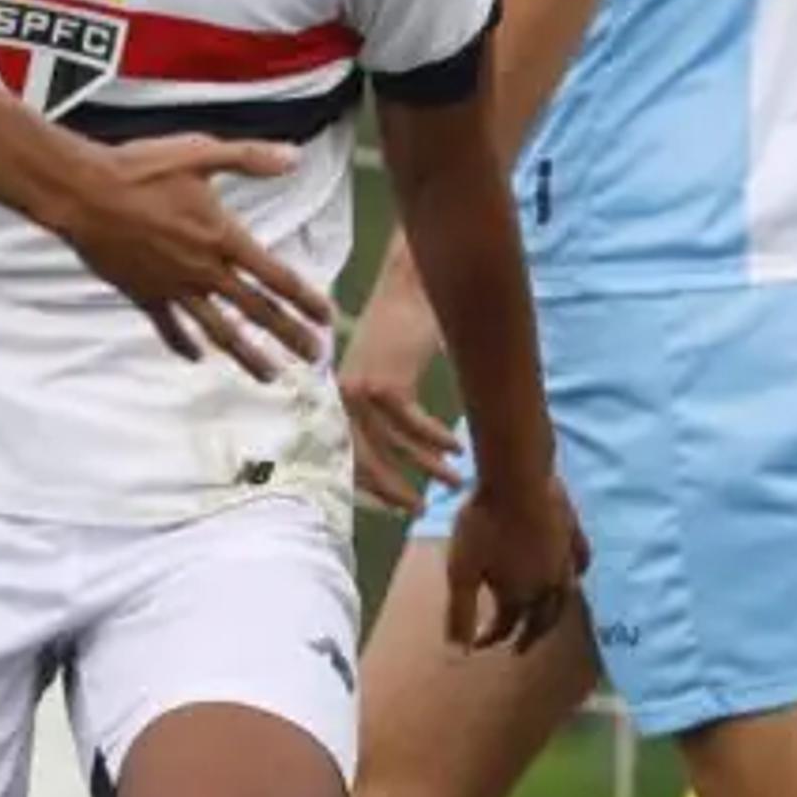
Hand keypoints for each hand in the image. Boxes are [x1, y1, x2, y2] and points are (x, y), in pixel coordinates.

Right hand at [54, 135, 331, 377]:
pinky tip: (196, 358)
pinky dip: (183, 345)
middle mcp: (203, 270)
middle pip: (256, 313)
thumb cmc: (140, 169)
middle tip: (315, 359)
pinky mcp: (144, 294)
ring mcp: (173, 287)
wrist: (84, 193)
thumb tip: (294, 157)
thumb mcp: (200, 153)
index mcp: (222, 238)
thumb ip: (250, 158)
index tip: (327, 319)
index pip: (276, 277)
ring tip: (269, 377)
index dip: (306, 300)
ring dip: (246, 356)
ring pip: (218, 332)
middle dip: (290, 337)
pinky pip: (169, 328)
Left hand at [339, 261, 457, 511]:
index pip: (347, 453)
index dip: (369, 483)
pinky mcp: (386, 384)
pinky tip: (457, 449)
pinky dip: (437, 441)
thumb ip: (387, 407)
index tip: (393, 503)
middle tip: (419, 510)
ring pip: (395, 447)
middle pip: (364, 461)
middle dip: (393, 490)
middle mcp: (343, 397)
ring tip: (453, 483)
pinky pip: (415, 427)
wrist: (410, 287)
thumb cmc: (403, 328)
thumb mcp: (387, 371)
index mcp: (339, 396)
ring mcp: (362, 391)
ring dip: (427, 468)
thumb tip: (410, 453)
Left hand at [439, 471, 581, 651]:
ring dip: (553, 612)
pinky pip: (580, 563)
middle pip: (541, 619)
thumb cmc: (483, 523)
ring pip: (565, 596)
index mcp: (520, 595)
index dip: (490, 638)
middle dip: (529, 635)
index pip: (506, 627)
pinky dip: (577, 576)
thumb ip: (460, 613)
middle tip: (520, 648)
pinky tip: (574, 575)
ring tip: (547, 618)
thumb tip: (458, 653)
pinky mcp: (573, 534)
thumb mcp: (461, 570)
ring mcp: (565, 560)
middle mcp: (549, 585)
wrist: (517, 478)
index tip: (477, 643)